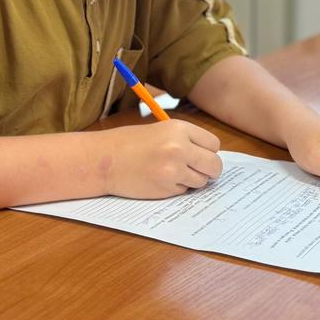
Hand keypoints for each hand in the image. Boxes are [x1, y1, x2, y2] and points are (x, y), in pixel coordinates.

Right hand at [106, 119, 221, 197]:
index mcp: (179, 129)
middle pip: (214, 165)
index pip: (214, 144)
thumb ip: (185, 140)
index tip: (200, 155)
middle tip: (199, 171)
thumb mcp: (161, 131)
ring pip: (201, 181)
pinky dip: (176, 188)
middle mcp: (180, 148)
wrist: (104, 160)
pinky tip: (159, 180)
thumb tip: (208, 156)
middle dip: (209, 170)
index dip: (208, 152)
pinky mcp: (166, 188)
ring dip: (192, 180)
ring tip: (171, 173)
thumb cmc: (129, 144)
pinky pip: (184, 191)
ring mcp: (174, 170)